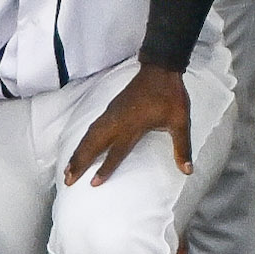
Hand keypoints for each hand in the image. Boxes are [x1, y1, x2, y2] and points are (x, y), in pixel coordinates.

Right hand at [63, 62, 191, 183]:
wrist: (159, 70)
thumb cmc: (170, 96)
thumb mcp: (180, 122)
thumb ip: (182, 147)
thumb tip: (187, 170)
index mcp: (133, 126)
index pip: (116, 151)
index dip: (105, 168)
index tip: (93, 183)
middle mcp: (117, 121)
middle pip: (93, 145)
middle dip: (79, 162)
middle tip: (68, 180)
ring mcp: (111, 114)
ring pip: (89, 136)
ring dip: (77, 153)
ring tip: (68, 168)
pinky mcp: (110, 109)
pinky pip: (92, 128)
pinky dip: (83, 140)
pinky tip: (80, 147)